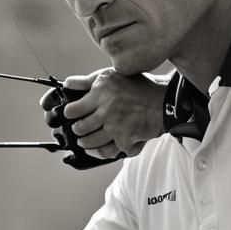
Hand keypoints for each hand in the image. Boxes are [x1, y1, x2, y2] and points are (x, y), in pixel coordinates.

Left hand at [41, 70, 166, 159]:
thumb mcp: (110, 76)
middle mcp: (107, 111)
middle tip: (79, 129)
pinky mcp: (126, 141)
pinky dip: (103, 153)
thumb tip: (66, 85)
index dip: (70, 113)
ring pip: (91, 143)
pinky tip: (101, 148)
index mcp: (101, 93)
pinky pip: (108, 152)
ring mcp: (116, 128)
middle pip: (80, 129)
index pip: (72, 111)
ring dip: (86, 144)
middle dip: (77, 130)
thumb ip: (86, 81)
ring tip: (85, 141)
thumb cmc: (137, 87)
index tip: (72, 114)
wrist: (164, 101)